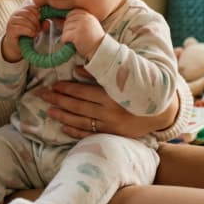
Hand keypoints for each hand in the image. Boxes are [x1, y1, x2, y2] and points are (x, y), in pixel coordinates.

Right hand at [2, 5, 39, 61]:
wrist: (17, 46)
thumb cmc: (27, 35)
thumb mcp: (37, 28)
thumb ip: (42, 24)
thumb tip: (47, 22)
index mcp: (21, 11)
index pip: (30, 7)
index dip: (37, 13)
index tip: (40, 20)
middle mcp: (14, 15)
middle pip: (27, 13)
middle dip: (36, 21)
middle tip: (39, 29)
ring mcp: (11, 22)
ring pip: (24, 20)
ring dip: (33, 27)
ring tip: (36, 32)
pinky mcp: (10, 30)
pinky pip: (20, 28)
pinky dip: (28, 31)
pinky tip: (32, 35)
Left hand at [42, 67, 180, 138]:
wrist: (160, 111)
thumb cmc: (138, 89)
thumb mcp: (122, 77)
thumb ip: (100, 74)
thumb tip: (78, 69)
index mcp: (112, 94)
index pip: (82, 92)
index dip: (66, 88)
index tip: (53, 85)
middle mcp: (110, 111)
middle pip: (78, 106)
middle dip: (59, 100)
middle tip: (44, 95)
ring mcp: (111, 125)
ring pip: (81, 121)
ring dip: (63, 116)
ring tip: (49, 111)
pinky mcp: (113, 135)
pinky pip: (91, 134)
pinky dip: (76, 131)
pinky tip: (64, 127)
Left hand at [61, 9, 103, 58]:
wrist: (100, 50)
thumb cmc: (94, 40)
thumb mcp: (90, 26)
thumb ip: (81, 21)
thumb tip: (62, 20)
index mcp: (88, 16)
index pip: (72, 13)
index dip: (69, 20)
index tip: (70, 27)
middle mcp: (85, 19)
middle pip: (68, 20)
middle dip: (67, 29)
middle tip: (70, 36)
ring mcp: (81, 26)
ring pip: (65, 28)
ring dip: (66, 35)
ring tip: (71, 40)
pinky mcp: (77, 34)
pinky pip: (65, 35)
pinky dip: (65, 40)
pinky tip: (69, 43)